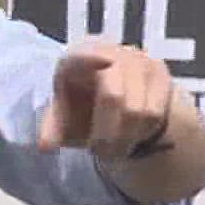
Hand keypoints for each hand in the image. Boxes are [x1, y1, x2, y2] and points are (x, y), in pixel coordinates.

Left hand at [38, 43, 175, 160]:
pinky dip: (141, 132)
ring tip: (114, 149)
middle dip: (105, 135)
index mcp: (76, 57)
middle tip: (99, 154)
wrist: (114, 100)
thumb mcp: (63, 119)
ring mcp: (138, 59)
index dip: (91, 58)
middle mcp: (110, 51)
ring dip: (124, 139)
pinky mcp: (159, 73)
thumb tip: (45, 145)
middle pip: (113, 96)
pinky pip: (155, 113)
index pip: (83, 56)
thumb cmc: (81, 106)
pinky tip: (132, 133)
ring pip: (138, 111)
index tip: (103, 61)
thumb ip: (53, 129)